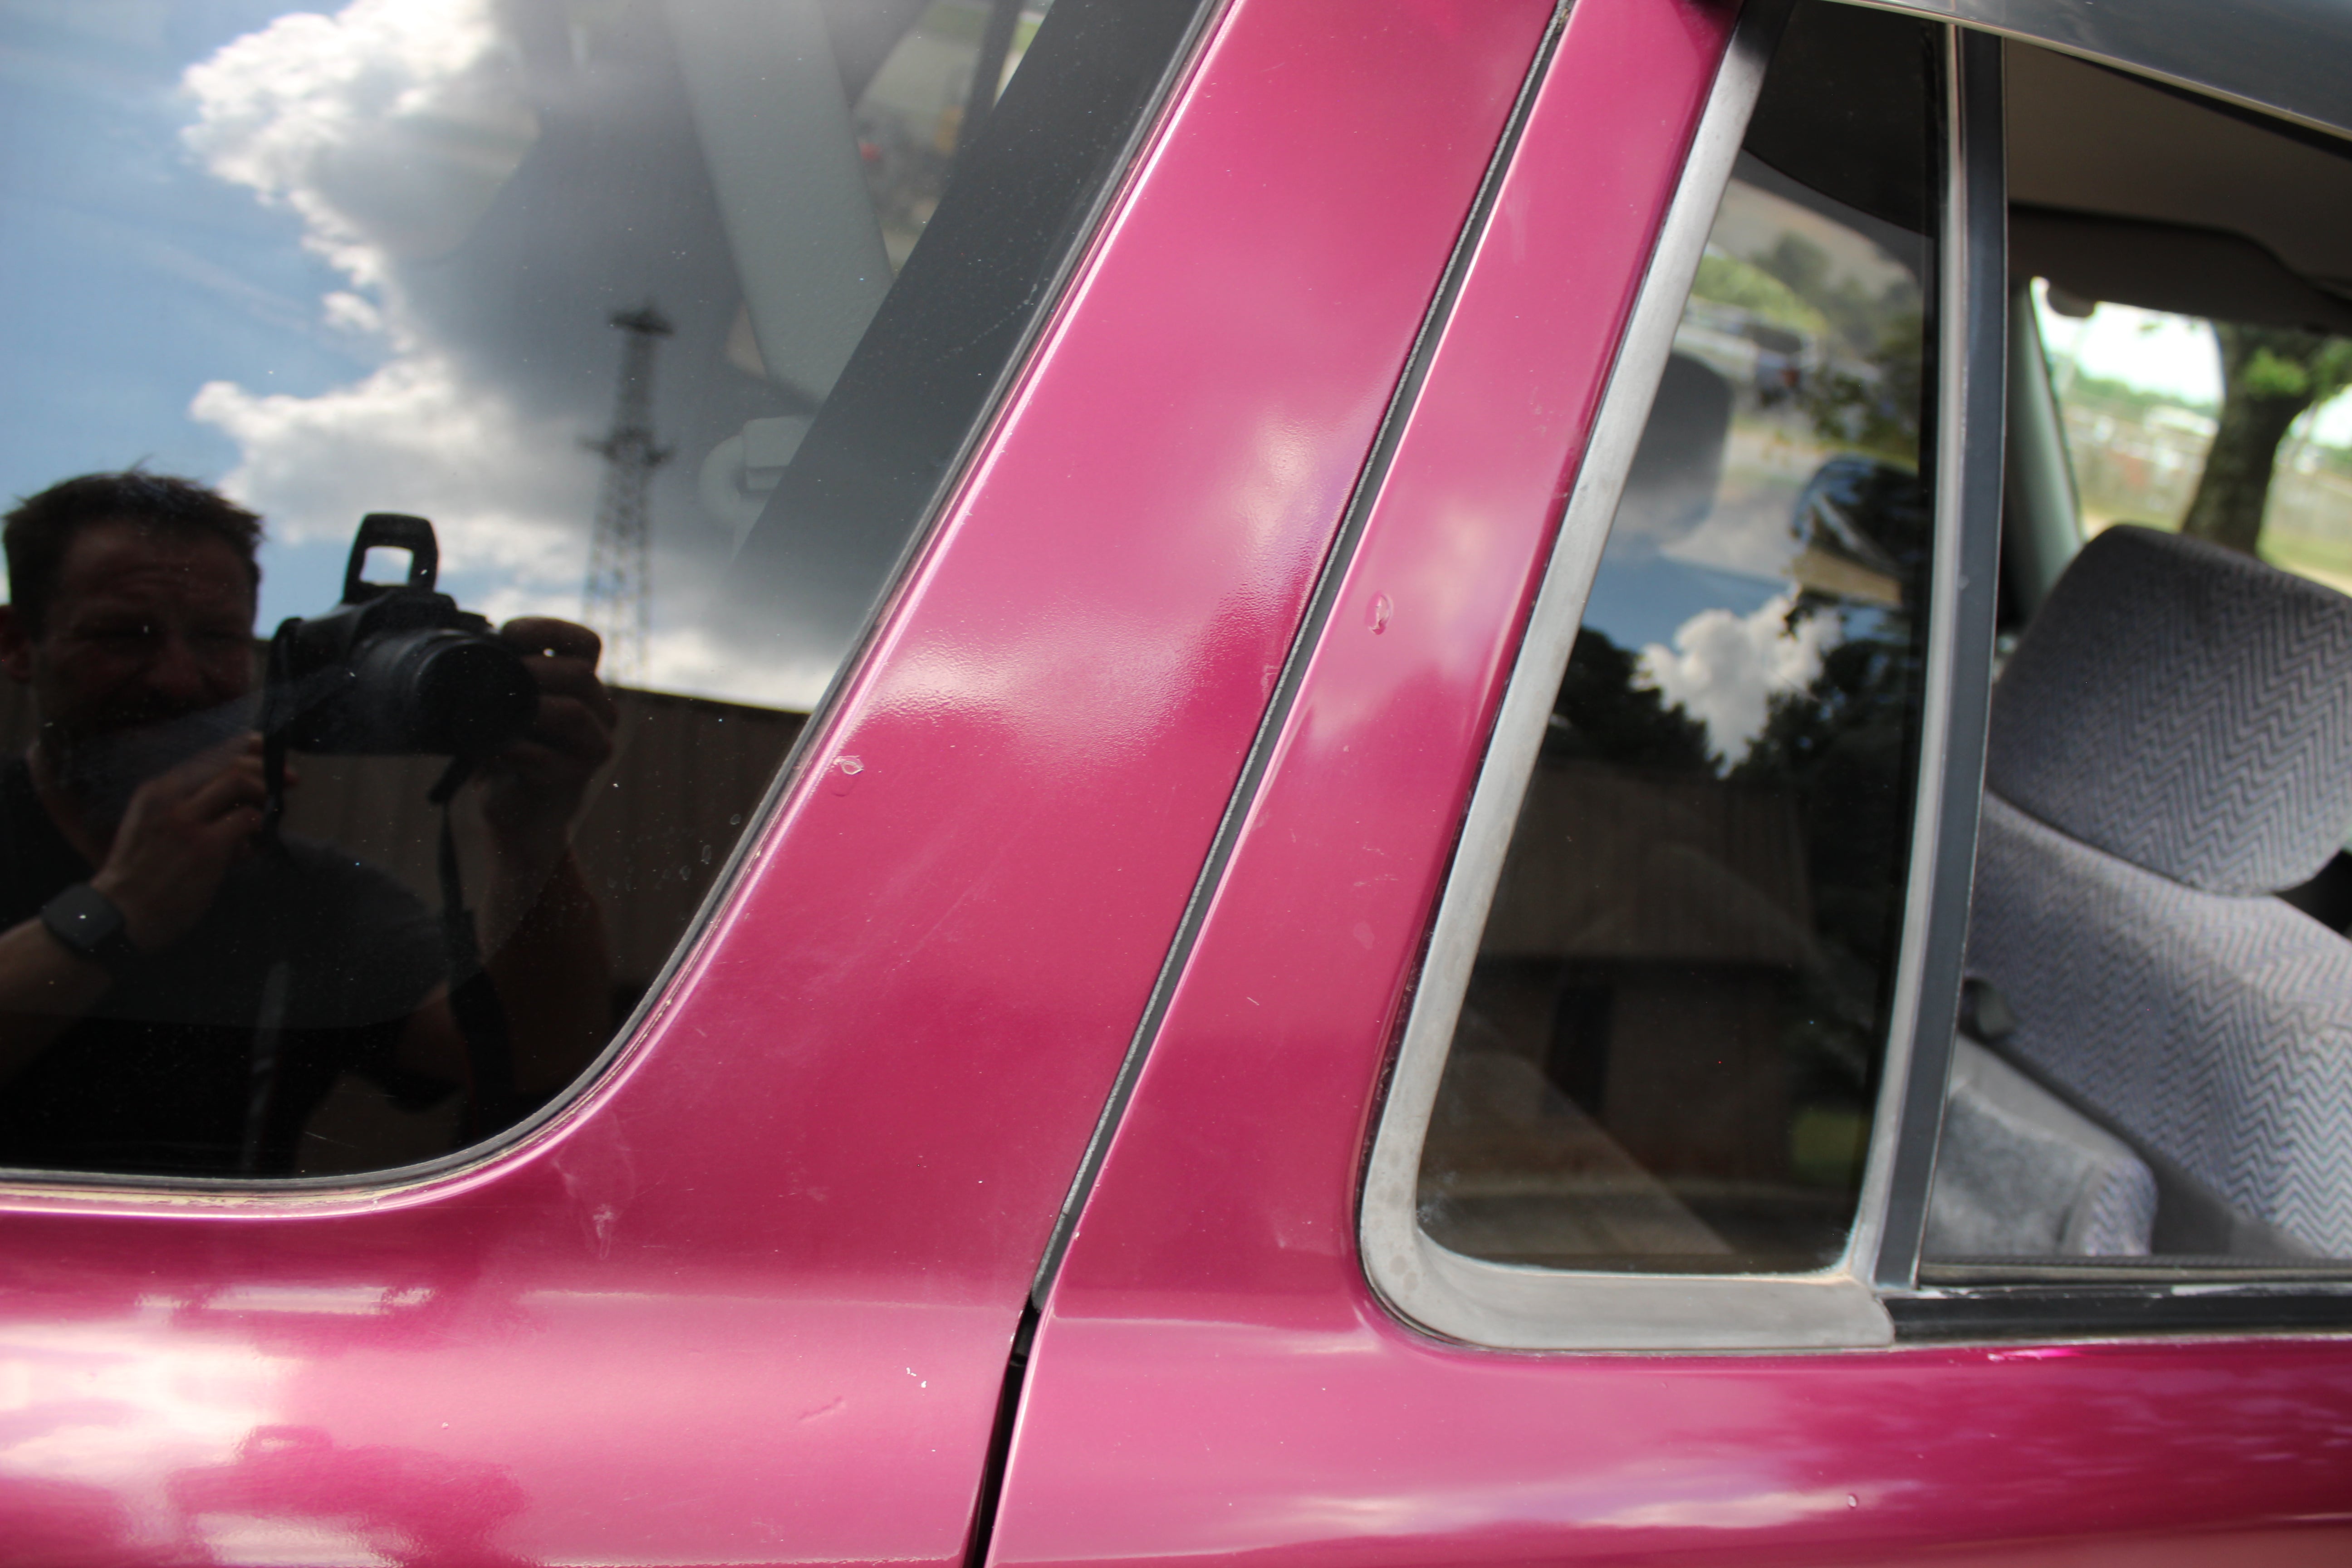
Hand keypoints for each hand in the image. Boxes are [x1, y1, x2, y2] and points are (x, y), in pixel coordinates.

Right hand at [88, 734, 266, 952]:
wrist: (119, 915)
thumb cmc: (141, 879)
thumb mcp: (154, 831)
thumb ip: (192, 813)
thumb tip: (241, 809)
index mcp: (156, 791)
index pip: (209, 754)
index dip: (248, 749)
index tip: (269, 753)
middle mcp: (168, 797)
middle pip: (229, 762)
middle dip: (266, 767)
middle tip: (290, 780)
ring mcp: (185, 820)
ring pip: (239, 782)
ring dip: (265, 793)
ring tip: (273, 810)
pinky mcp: (204, 846)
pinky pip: (246, 819)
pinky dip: (259, 825)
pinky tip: (256, 842)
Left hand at [475, 619, 615, 861]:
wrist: (519, 813)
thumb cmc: (510, 753)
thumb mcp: (511, 706)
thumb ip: (509, 678)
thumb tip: (472, 646)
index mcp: (585, 687)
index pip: (585, 642)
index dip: (549, 629)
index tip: (507, 633)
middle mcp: (599, 713)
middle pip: (580, 673)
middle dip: (534, 669)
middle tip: (495, 677)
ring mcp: (592, 747)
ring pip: (572, 712)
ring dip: (526, 708)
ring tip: (490, 711)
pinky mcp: (573, 778)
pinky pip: (543, 756)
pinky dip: (509, 748)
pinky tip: (488, 747)